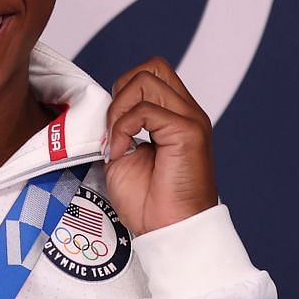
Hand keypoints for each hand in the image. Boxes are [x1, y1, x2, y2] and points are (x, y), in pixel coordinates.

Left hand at [101, 57, 218, 234]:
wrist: (170, 232)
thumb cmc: (149, 203)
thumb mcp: (124, 156)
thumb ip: (120, 127)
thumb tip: (107, 109)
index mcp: (176, 116)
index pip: (152, 73)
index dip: (125, 91)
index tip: (113, 128)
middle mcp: (188, 112)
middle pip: (152, 66)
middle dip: (123, 91)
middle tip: (114, 129)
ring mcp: (191, 120)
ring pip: (147, 80)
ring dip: (119, 110)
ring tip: (116, 142)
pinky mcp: (188, 132)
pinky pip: (144, 110)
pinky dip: (122, 128)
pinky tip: (120, 153)